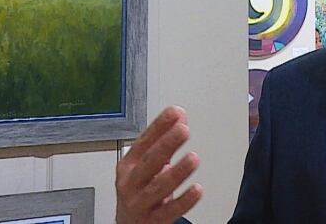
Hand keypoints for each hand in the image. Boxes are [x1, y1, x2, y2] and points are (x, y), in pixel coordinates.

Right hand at [115, 106, 202, 222]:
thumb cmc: (140, 190)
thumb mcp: (148, 163)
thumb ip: (163, 139)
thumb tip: (179, 115)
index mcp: (129, 165)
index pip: (144, 142)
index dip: (159, 126)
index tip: (175, 113)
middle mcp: (131, 183)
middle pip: (148, 162)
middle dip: (165, 145)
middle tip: (183, 130)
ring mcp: (139, 203)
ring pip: (157, 187)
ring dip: (176, 172)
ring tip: (193, 158)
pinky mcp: (152, 221)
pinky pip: (169, 212)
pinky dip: (183, 201)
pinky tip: (197, 190)